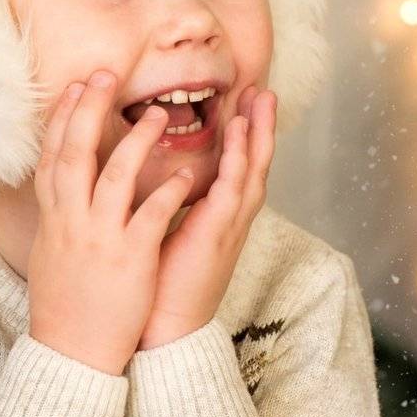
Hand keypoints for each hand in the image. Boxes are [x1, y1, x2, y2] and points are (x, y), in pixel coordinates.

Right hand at [27, 70, 194, 375]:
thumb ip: (58, 218)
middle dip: (88, 110)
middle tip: (104, 74)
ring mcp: (100, 238)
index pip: (52, 157)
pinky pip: (151, 216)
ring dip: (136, 141)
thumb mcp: (50, 254)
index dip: (61, 119)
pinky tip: (186, 172)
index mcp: (53, 219)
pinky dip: (168, 191)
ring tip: (157, 115)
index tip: (72, 88)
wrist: (71, 353)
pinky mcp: (129, 258)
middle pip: (75, 152)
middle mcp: (72, 221)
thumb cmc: (63, 306)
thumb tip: (58, 191)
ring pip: (115, 175)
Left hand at [136, 85, 277, 349]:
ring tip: (262, 99)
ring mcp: (228, 225)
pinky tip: (240, 134)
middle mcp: (229, 217)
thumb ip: (167, 202)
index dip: (243, 134)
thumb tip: (153, 177)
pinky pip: (233, 188)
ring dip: (258, 133)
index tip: (242, 101)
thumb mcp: (165, 231)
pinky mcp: (218, 234)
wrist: (164, 328)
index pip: (236, 166)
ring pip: (251, 169)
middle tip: (264, 89)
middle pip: (253, 162)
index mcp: (217, 216)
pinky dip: (239, 158)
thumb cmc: (159, 281)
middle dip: (259, 125)